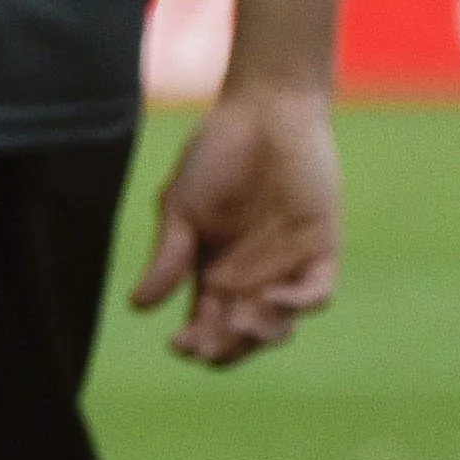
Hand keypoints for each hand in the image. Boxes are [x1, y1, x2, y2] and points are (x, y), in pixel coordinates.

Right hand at [131, 80, 344, 366]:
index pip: (205, 329)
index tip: (178, 343)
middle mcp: (250, 278)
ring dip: (259, 336)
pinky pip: (317, 294)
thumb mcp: (180, 207)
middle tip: (209, 342)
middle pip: (240, 339)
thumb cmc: (217, 153)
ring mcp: (286, 265)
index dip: (194, 345)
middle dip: (225, 350)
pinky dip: (298, 305)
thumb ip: (168, 256)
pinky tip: (273, 296)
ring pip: (278, 326)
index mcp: (213, 274)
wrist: (265, 109)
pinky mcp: (320, 247)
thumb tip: (138, 307)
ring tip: (239, 321)